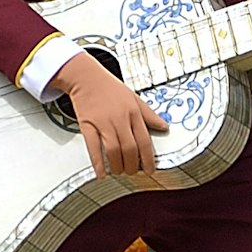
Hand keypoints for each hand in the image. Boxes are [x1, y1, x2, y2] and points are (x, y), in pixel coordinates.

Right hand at [53, 55, 169, 179]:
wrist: (86, 77)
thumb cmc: (109, 88)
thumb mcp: (134, 98)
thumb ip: (149, 114)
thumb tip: (164, 126)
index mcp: (133, 113)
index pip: (145, 140)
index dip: (148, 158)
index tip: (149, 169)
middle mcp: (120, 118)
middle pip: (130, 148)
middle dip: (132, 165)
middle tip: (132, 171)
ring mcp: (103, 122)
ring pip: (114, 150)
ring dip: (118, 166)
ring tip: (119, 171)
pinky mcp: (88, 125)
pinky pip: (93, 147)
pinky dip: (98, 163)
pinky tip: (101, 173)